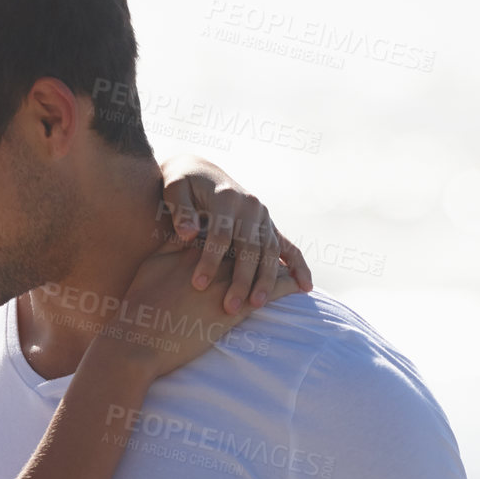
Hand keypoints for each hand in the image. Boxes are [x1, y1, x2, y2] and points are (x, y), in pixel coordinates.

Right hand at [109, 240, 299, 378]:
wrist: (140, 338)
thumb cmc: (141, 305)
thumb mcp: (154, 263)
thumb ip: (173, 243)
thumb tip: (188, 231)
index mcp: (197, 245)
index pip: (230, 232)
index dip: (246, 234)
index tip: (257, 236)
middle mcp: (217, 257)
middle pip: (252, 243)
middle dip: (269, 246)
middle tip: (284, 253)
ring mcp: (228, 279)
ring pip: (267, 262)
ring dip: (283, 265)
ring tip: (299, 270)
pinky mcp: (237, 305)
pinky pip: (273, 288)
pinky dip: (289, 284)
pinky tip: (302, 285)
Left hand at [157, 154, 314, 313]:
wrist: (200, 172)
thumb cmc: (181, 185)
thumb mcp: (174, 190)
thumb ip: (181, 211)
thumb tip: (188, 233)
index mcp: (226, 197)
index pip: (221, 234)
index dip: (210, 260)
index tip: (198, 285)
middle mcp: (250, 206)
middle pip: (250, 247)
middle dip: (241, 279)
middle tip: (229, 307)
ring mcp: (263, 217)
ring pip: (269, 251)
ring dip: (265, 280)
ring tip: (255, 305)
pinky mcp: (268, 226)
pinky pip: (287, 247)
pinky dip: (298, 266)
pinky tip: (305, 287)